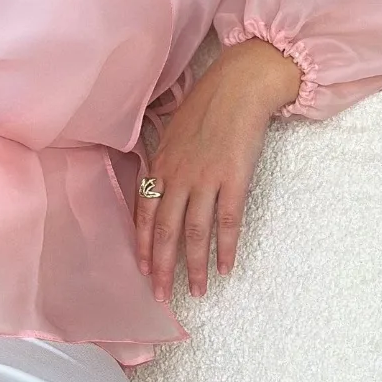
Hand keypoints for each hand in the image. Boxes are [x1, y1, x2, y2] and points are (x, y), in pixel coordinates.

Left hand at [135, 38, 299, 302]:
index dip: (143, 245)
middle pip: (165, 230)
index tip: (142, 271)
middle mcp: (178, 175)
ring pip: (194, 233)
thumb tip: (158, 181)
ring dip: (194, 266)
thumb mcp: (174, 130)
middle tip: (161, 296)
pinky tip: (225, 269)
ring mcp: (206, 178)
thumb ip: (165, 159)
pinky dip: (225, 248)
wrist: (239, 85)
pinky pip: (227, 222)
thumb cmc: (208, 103)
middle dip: (161, 266)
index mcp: (162, 163)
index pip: (144, 212)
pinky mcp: (234, 179)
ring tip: (196, 291)